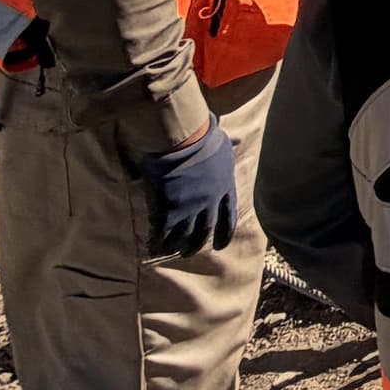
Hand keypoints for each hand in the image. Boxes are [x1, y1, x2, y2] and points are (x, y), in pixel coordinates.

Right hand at [139, 119, 240, 255]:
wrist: (184, 139)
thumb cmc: (203, 136)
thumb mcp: (223, 146)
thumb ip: (226, 153)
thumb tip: (236, 142)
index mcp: (225, 188)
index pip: (229, 216)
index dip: (225, 232)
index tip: (222, 245)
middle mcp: (210, 202)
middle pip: (205, 230)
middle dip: (197, 243)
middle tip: (189, 252)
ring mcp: (189, 208)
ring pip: (184, 235)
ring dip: (176, 245)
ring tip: (169, 251)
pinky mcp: (169, 210)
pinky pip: (163, 232)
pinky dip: (158, 240)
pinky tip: (153, 245)